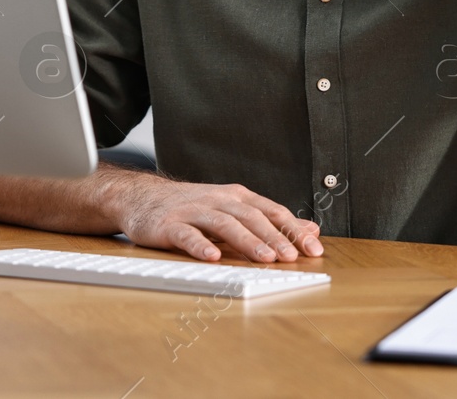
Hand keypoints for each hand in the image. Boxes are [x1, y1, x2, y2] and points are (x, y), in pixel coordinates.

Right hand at [107, 176, 323, 262]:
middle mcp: (219, 201)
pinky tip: (212, 257)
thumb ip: (271, 221)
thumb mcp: (234, 210)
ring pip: (225, 224)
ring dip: (247, 241)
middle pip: (252, 217)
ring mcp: (194, 212)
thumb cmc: (193, 207)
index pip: (271, 211)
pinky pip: (187, 235)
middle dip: (274, 237)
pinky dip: (200, 245)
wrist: (143, 197)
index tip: (313, 248)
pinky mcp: (170, 225)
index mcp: (237, 197)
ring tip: (264, 258)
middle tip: (292, 257)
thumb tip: (310, 229)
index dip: (292, 229)